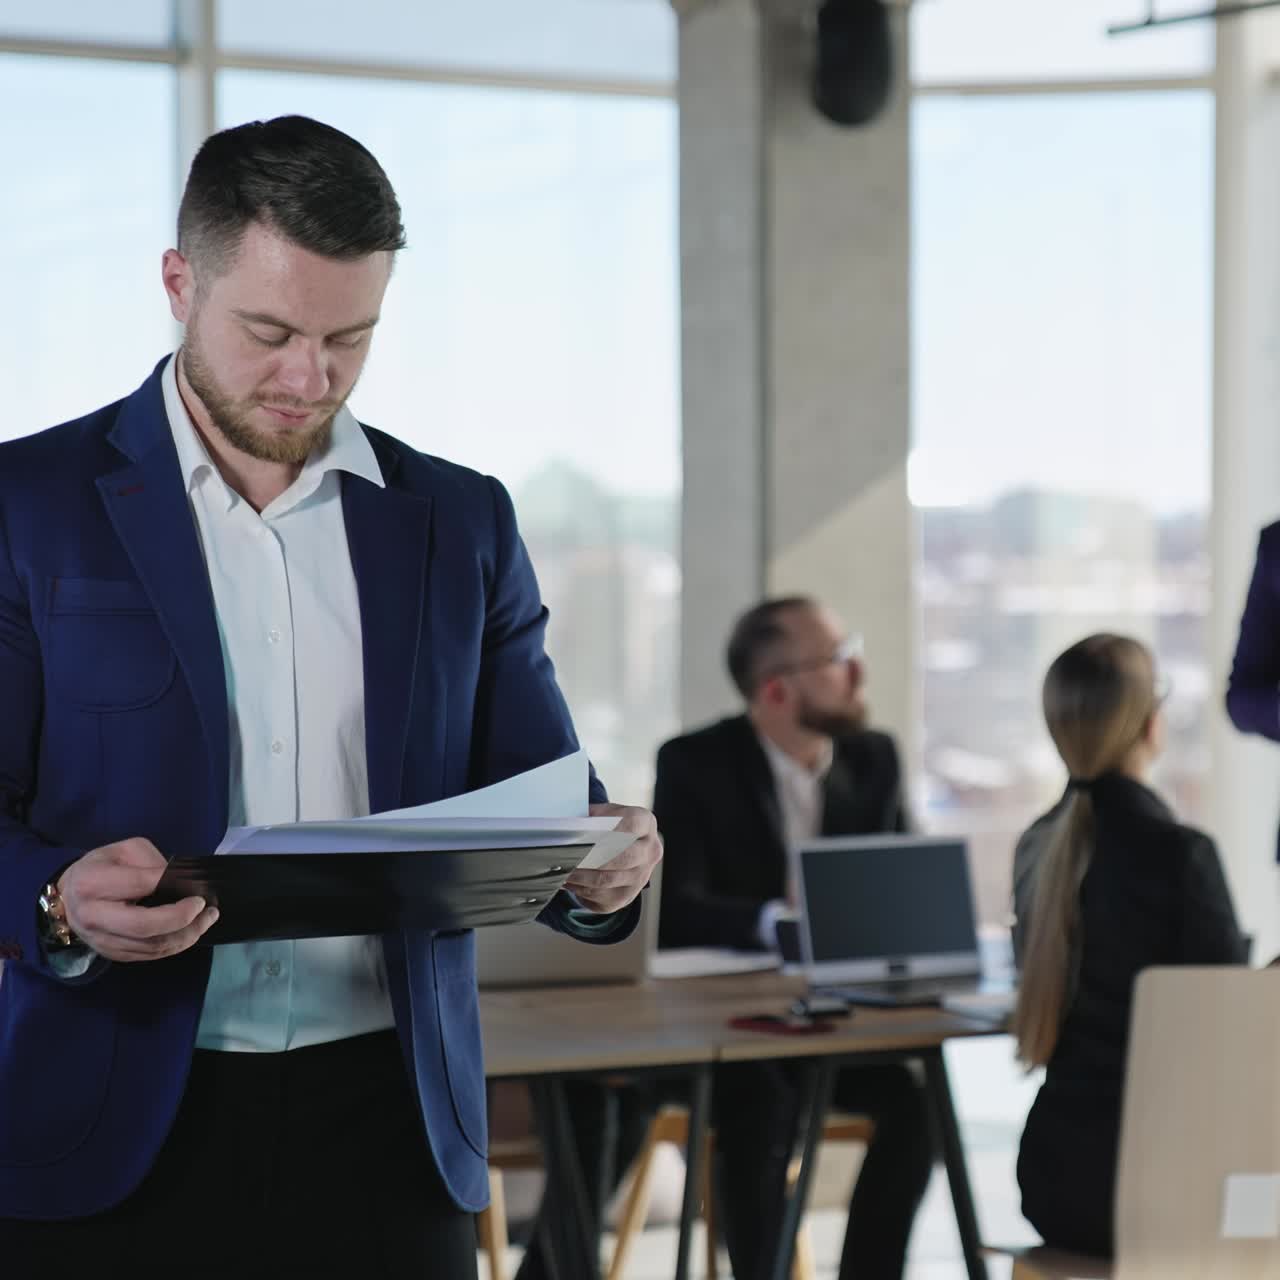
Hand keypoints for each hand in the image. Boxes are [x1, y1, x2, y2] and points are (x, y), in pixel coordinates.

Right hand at [57, 838, 218, 961]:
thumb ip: (151, 863)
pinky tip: (189, 932)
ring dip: (186, 936)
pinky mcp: (111, 954)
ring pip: (150, 946)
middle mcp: (94, 916)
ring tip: (207, 920)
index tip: (199, 892)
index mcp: (92, 883)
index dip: (172, 890)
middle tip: (206, 910)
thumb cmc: (101, 867)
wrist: (67, 897)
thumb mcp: (124, 851)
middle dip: (182, 920)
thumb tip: (181, 882)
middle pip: (144, 926)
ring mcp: (101, 940)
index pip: (139, 886)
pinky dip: (174, 946)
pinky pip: (148, 955)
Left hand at [562, 803, 662, 915]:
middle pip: (621, 857)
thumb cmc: (611, 827)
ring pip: (606, 880)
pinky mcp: (624, 898)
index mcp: (646, 824)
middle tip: (565, 853)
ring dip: (579, 875)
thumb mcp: (605, 813)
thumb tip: (569, 823)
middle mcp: (649, 852)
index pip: (630, 823)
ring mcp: (639, 878)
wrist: (623, 849)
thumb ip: (592, 815)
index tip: (581, 828)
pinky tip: (566, 879)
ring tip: (559, 867)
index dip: (605, 826)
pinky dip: (578, 888)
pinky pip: (598, 897)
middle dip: (590, 856)